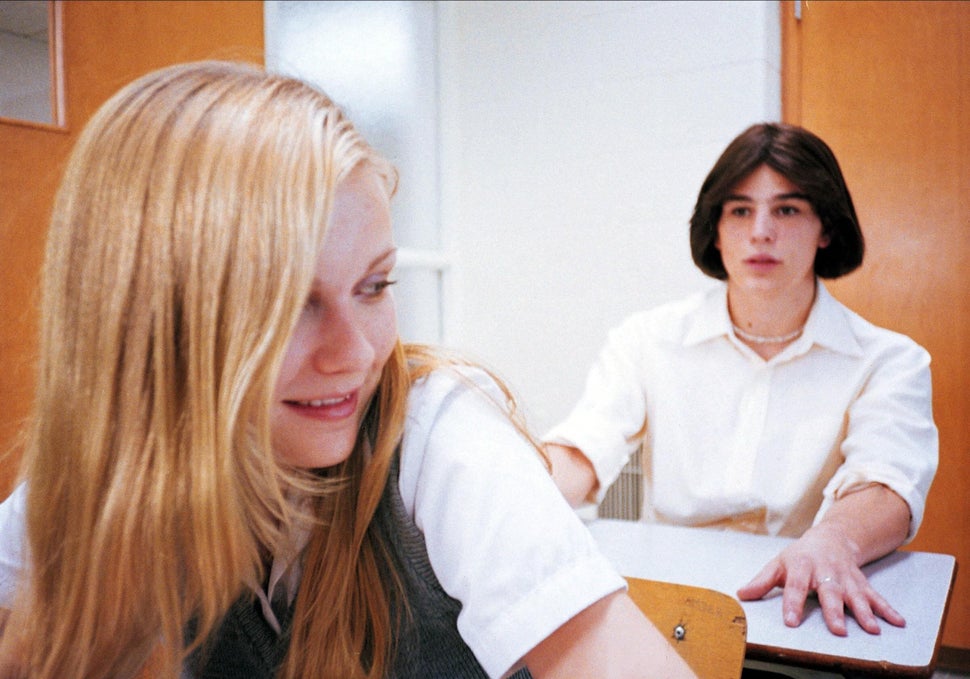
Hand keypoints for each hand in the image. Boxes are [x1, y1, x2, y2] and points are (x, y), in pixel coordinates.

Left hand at [736, 523, 905, 635]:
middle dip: (834, 611)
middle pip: (830, 593)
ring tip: (871, 630)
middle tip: (838, 630)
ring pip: (856, 595)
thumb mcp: (777, 564)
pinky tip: (897, 623)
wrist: (830, 538)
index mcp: (801, 567)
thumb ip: (762, 581)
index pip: (795, 587)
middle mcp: (825, 572)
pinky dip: (887, 609)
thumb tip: (742, 594)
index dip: (793, 604)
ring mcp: (846, 577)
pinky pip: (875, 596)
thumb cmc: (799, 556)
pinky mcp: (861, 582)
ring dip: (865, 613)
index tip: (791, 622)